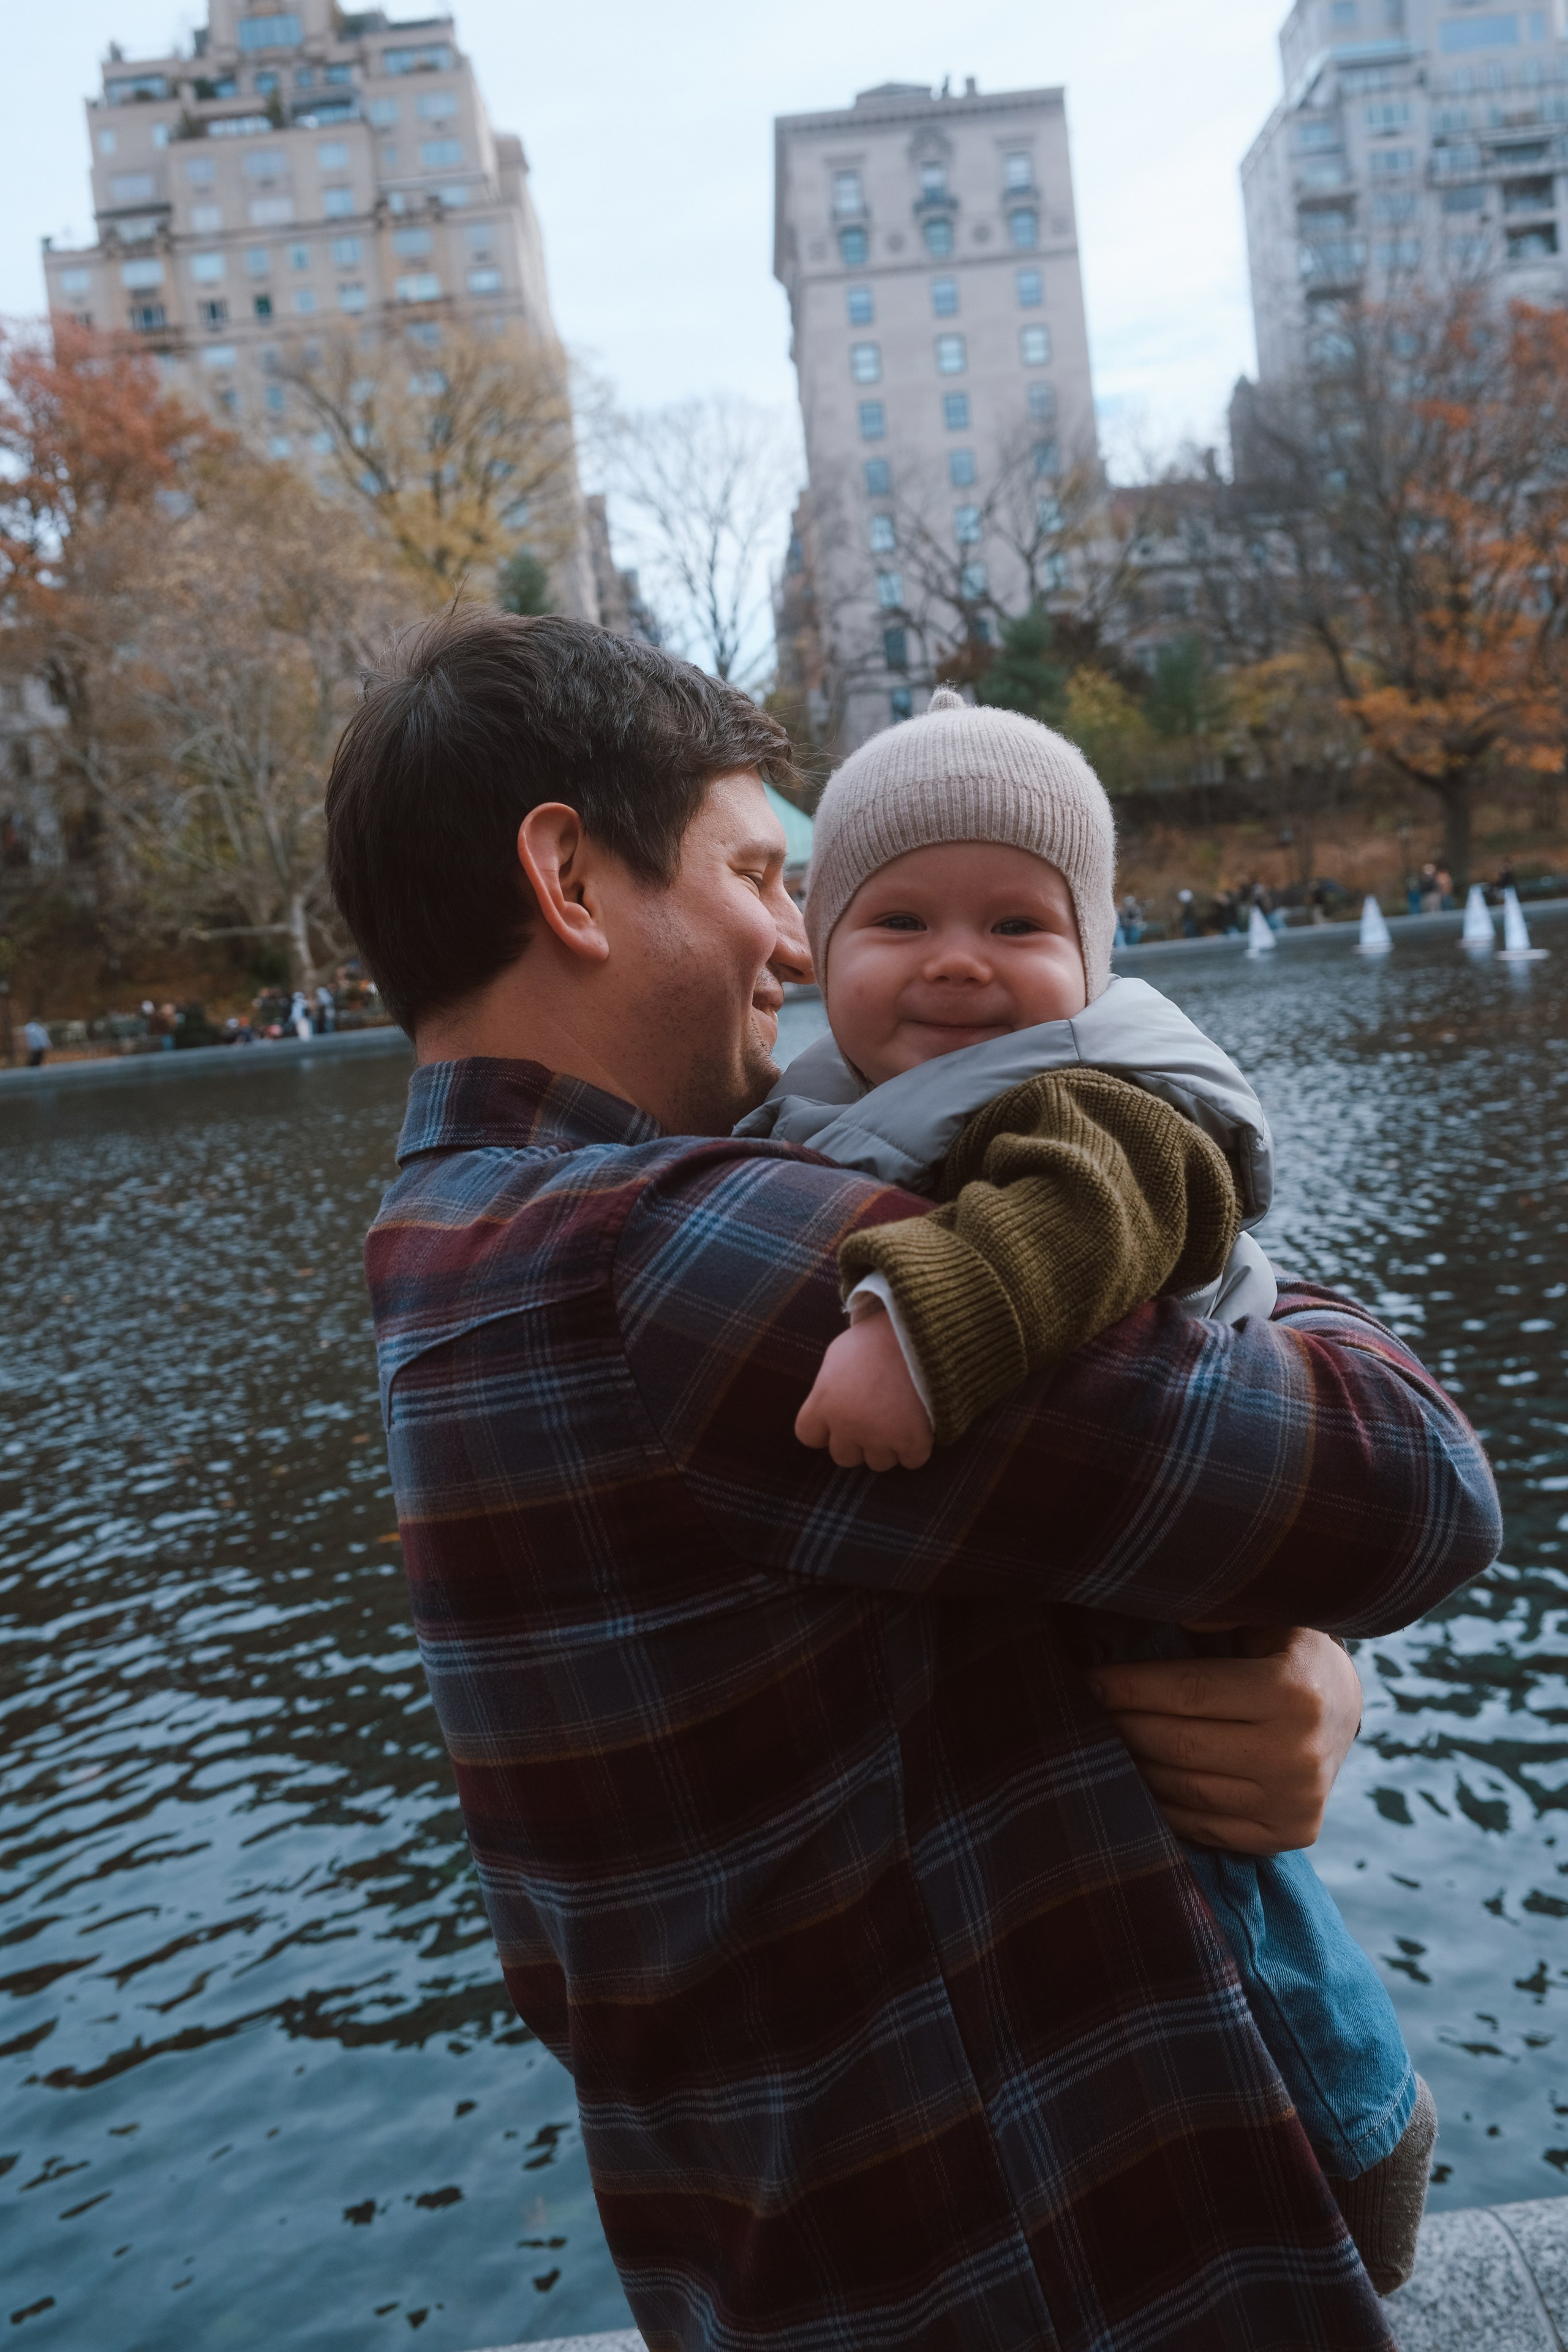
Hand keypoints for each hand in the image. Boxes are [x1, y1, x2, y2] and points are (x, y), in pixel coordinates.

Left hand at [795, 1311, 933, 1471]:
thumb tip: (828, 1407)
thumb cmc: (877, 1338)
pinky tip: (918, 1425)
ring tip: (898, 1417)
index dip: (825, 1429)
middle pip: (843, 1456)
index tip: (840, 1416)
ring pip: (878, 1463)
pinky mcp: (912, 1441)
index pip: (809, 1436)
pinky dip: (916, 1447)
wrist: (920, 1331)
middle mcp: (847, 1425)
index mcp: (824, 1402)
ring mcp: (880, 1436)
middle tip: (873, 1417)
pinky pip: (911, 1461)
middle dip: (857, 1440)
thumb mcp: (838, 1355)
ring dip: (887, 1446)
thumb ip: (828, 1387)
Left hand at [1086, 1626, 1362, 1854]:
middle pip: (1179, 1744)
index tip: (1087, 1681)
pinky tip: (1135, 1780)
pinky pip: (1204, 1826)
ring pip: (1185, 1790)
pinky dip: (1161, 1806)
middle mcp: (1298, 1754)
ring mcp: (1294, 1803)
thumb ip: (1222, 1609)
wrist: (1344, 1708)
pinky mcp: (1287, 1836)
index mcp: (1292, 1691)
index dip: (1129, 1687)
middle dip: (1121, 1726)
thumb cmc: (1291, 1651)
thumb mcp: (1270, 1615)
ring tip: (1102, 1743)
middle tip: (1082, 1712)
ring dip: (1134, 1766)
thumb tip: (1166, 1603)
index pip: (1188, 1692)